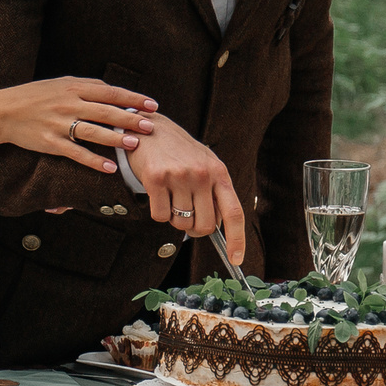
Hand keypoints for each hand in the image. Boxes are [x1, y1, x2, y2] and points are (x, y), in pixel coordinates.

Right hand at [0, 78, 156, 175]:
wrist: (4, 112)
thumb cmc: (35, 96)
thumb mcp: (60, 84)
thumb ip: (86, 87)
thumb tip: (114, 92)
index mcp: (74, 89)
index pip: (110, 93)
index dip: (133, 99)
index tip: (152, 105)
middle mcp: (69, 105)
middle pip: (106, 112)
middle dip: (129, 119)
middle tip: (149, 126)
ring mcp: (59, 124)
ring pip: (93, 132)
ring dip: (115, 138)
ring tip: (134, 144)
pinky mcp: (50, 142)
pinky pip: (76, 153)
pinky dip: (93, 160)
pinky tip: (109, 167)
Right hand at [120, 113, 244, 264]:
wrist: (149, 127)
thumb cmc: (178, 151)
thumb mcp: (205, 164)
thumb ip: (214, 192)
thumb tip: (218, 228)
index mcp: (219, 172)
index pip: (233, 212)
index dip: (237, 239)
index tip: (236, 258)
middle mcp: (201, 174)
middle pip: (204, 225)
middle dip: (194, 228)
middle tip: (187, 215)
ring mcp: (179, 176)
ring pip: (181, 222)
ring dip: (175, 218)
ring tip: (171, 196)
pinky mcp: (156, 179)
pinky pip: (160, 216)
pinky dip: (158, 212)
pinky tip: (158, 193)